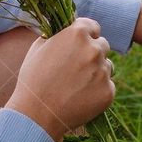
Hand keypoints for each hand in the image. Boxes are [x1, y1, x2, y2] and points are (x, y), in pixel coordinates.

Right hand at [5, 18, 114, 141]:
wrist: (36, 115)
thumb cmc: (33, 79)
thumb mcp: (39, 46)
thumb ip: (57, 33)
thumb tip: (66, 28)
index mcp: (77, 33)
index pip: (93, 26)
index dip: (86, 35)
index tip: (79, 45)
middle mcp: (94, 49)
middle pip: (102, 45)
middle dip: (92, 53)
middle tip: (76, 67)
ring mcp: (103, 71)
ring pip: (107, 66)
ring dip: (97, 71)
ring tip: (76, 85)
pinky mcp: (108, 92)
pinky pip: (108, 86)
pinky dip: (98, 90)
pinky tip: (81, 97)